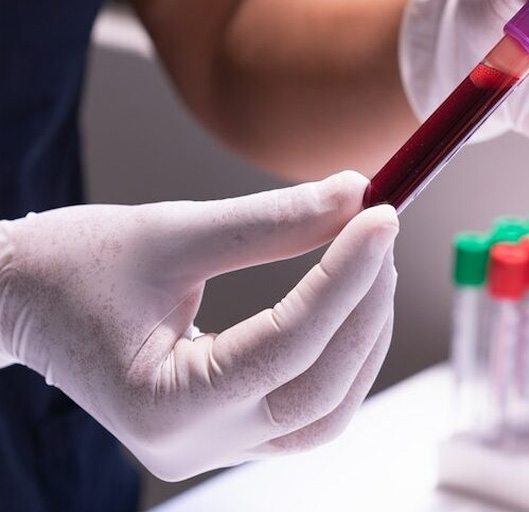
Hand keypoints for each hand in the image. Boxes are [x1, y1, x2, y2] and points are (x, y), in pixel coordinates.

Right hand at [0, 171, 398, 480]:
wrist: (22, 302)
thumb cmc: (72, 266)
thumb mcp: (170, 232)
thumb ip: (269, 221)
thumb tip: (354, 194)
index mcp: (165, 405)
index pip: (287, 345)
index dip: (345, 277)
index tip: (379, 216)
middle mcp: (195, 445)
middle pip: (319, 389)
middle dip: (364, 307)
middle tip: (380, 233)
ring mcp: (215, 447)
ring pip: (326, 410)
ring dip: (362, 336)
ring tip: (372, 264)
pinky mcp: (228, 430)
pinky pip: (308, 406)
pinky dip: (340, 355)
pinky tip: (351, 303)